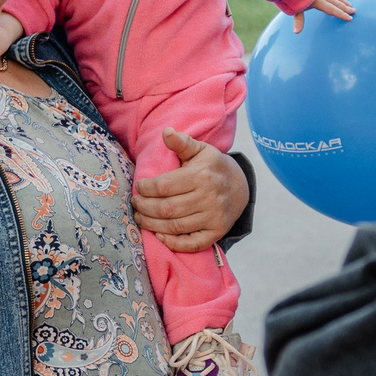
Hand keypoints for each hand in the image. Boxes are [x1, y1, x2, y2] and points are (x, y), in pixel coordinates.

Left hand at [133, 130, 249, 252]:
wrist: (240, 186)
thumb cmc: (213, 167)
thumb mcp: (200, 150)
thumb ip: (182, 143)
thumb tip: (166, 132)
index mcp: (202, 176)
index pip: (164, 186)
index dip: (146, 188)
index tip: (139, 186)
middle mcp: (209, 198)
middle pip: (166, 208)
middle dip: (144, 207)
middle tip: (135, 204)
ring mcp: (213, 217)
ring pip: (175, 226)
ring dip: (152, 224)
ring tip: (140, 217)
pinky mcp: (217, 232)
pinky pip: (192, 244)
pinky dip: (173, 242)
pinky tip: (159, 235)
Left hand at [297, 0, 356, 31]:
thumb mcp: (295, 9)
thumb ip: (298, 20)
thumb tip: (296, 32)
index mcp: (318, 1)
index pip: (332, 9)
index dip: (341, 14)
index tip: (350, 18)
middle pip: (336, 3)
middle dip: (345, 8)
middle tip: (354, 11)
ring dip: (343, 1)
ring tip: (350, 5)